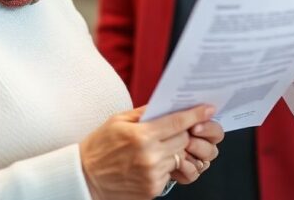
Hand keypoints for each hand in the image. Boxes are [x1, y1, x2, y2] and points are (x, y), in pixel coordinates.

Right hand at [80, 104, 214, 199]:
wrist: (85, 178)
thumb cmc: (99, 147)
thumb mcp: (117, 121)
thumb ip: (144, 112)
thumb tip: (166, 105)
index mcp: (141, 135)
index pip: (178, 123)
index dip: (196, 114)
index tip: (208, 109)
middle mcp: (150, 156)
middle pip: (183, 139)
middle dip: (183, 132)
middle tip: (174, 129)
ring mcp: (153, 174)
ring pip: (178, 156)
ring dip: (172, 150)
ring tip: (154, 148)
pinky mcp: (152, 189)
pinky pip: (169, 172)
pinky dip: (163, 166)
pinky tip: (147, 163)